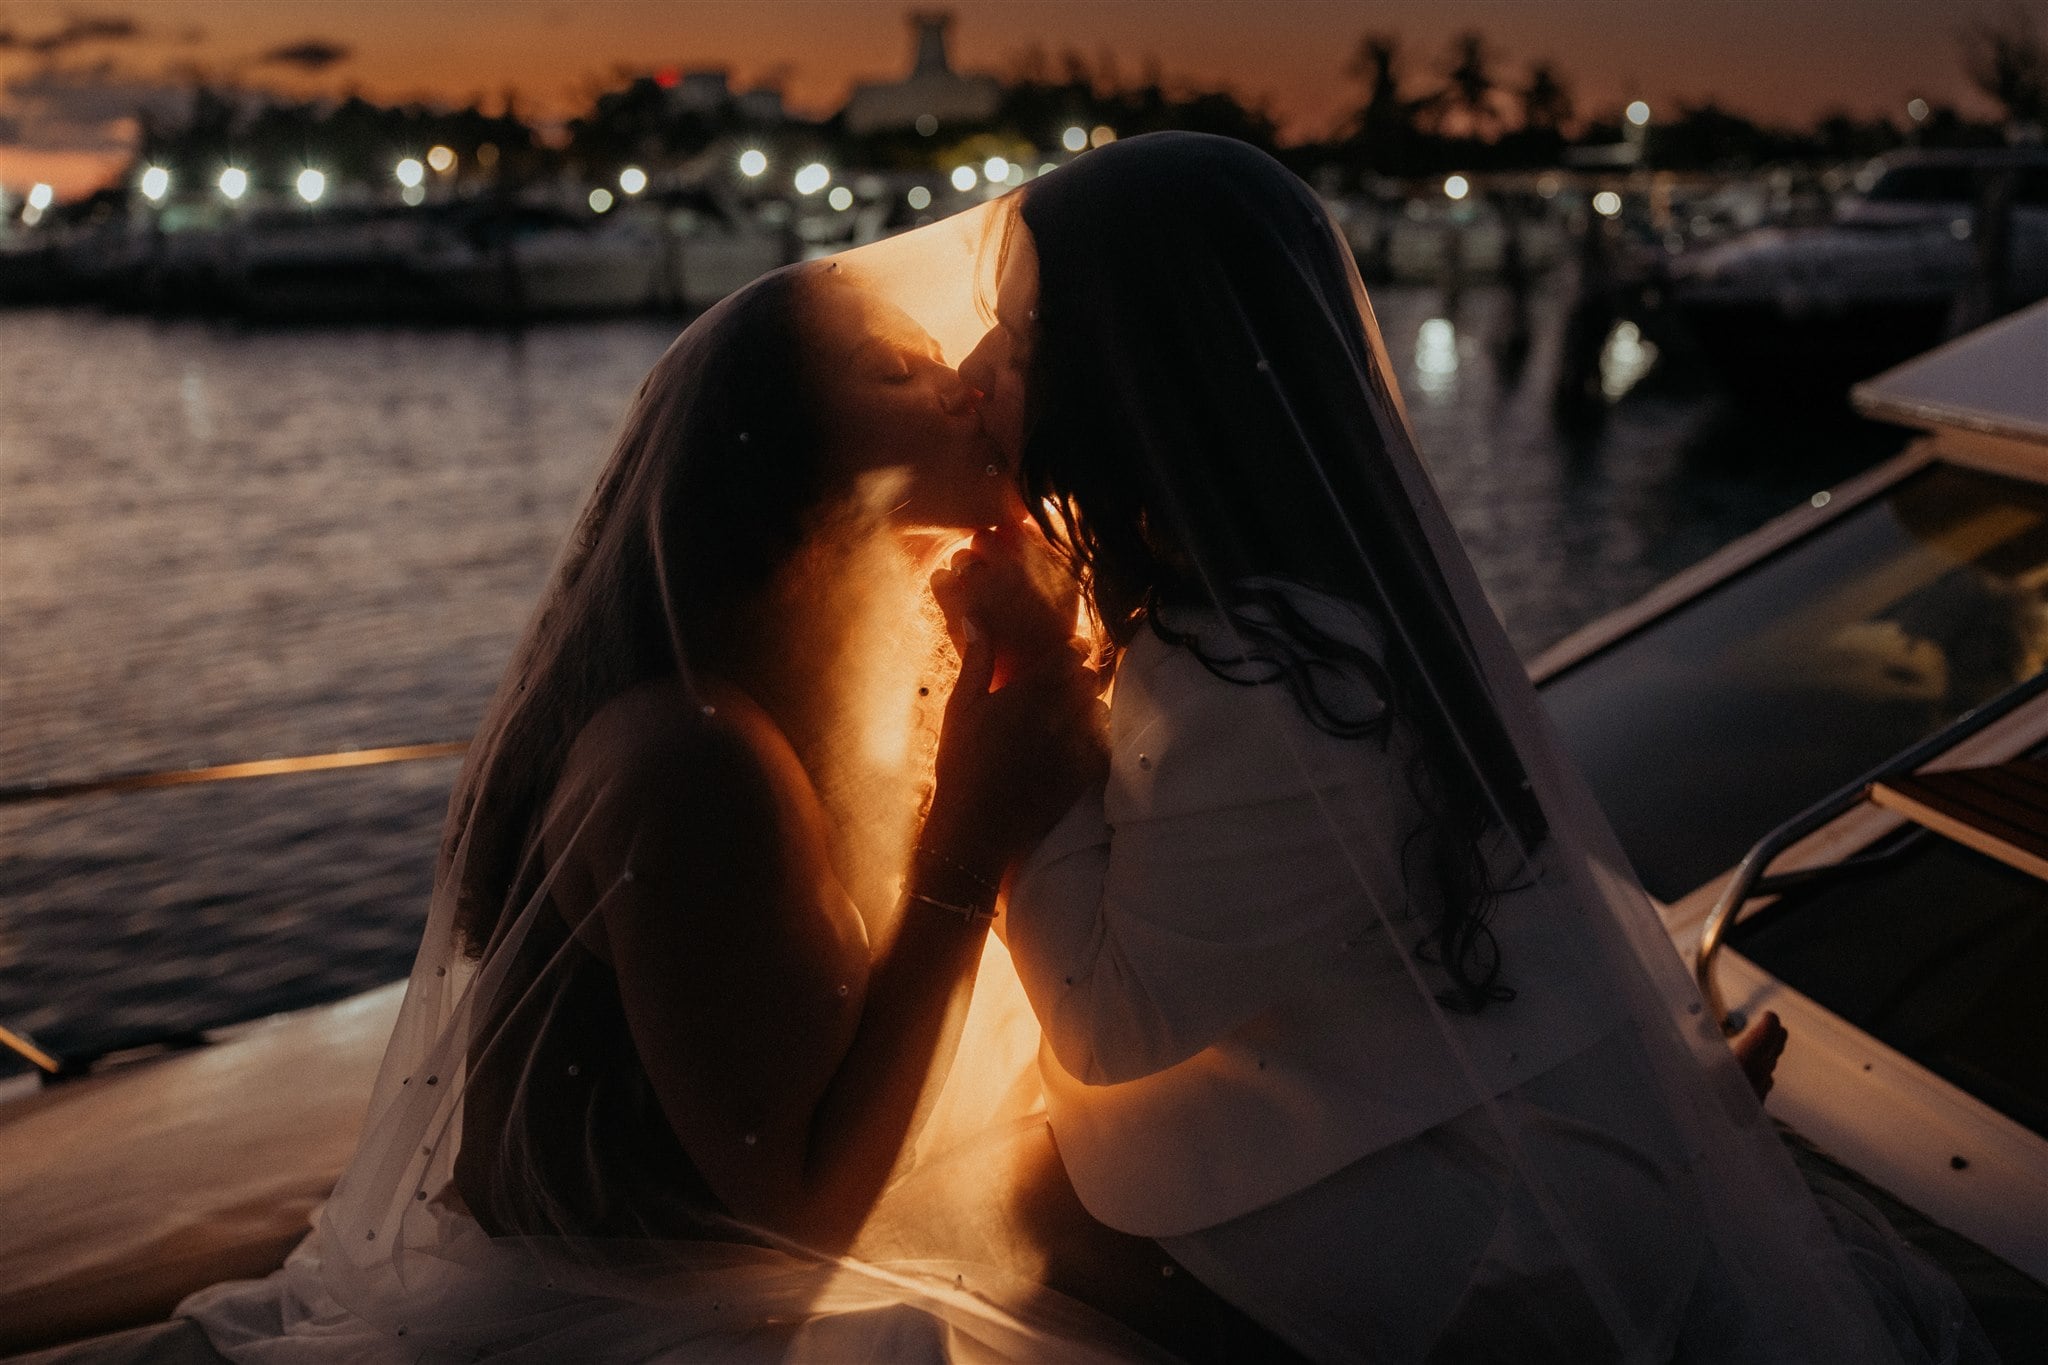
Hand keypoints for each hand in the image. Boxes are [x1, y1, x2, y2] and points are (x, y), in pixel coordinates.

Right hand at [924, 615, 1107, 883]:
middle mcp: (1060, 712)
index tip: (1068, 653)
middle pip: (1090, 679)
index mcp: (1031, 690)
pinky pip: (1104, 743)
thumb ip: (977, 659)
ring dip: (1089, 707)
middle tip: (1066, 685)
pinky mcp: (1084, 771)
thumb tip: (975, 615)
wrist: (977, 823)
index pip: (1071, 654)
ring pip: (1099, 709)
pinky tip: (1076, 745)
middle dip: (1082, 678)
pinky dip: (1094, 739)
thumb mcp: (961, 706)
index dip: (1073, 650)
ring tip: (1070, 716)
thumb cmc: (962, 762)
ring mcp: (1075, 743)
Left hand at [930, 521, 1083, 688]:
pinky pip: (940, 578)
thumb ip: (1050, 556)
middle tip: (990, 580)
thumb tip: (1030, 520)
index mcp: (1047, 563)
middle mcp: (1017, 567)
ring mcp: (986, 585)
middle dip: (983, 553)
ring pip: (960, 557)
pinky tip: (956, 605)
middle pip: (985, 538)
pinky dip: (944, 588)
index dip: (1010, 541)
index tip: (1012, 560)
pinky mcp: (958, 606)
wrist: (1030, 687)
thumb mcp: (1066, 595)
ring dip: (963, 572)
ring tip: (975, 598)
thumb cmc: (1047, 642)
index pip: (1017, 529)